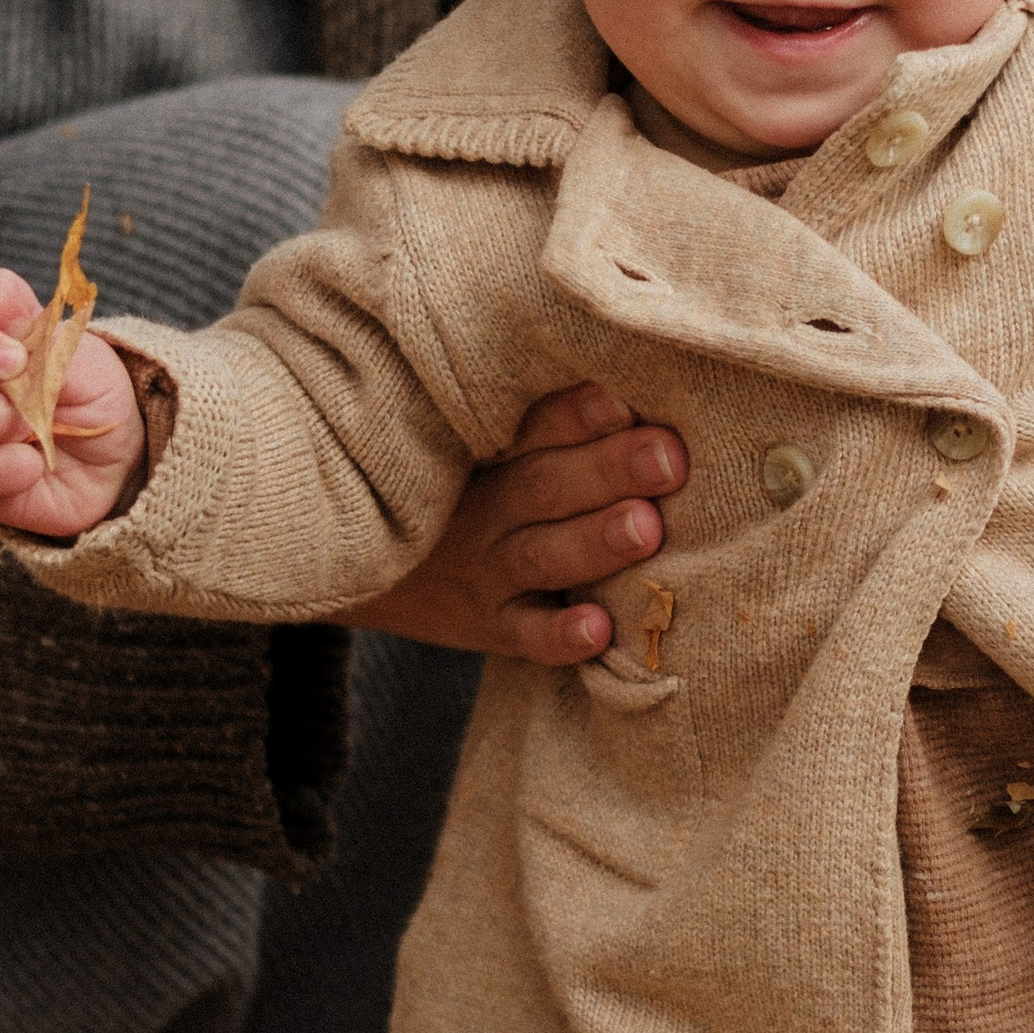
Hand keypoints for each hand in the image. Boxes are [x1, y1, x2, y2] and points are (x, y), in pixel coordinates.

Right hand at [0, 269, 142, 539]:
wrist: (120, 468)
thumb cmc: (99, 406)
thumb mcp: (92, 369)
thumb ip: (51, 350)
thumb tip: (15, 347)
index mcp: (12, 332)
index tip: (18, 323)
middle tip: (15, 366)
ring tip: (32, 428)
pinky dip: (9, 466)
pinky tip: (34, 466)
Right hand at [344, 382, 688, 667]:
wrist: (366, 564)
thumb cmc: (455, 491)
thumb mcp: (475, 447)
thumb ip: (545, 425)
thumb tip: (637, 395)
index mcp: (489, 453)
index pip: (532, 426)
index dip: (576, 414)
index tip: (623, 401)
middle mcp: (486, 508)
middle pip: (545, 485)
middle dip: (609, 470)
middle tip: (667, 459)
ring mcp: (487, 571)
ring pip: (542, 556)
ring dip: (595, 542)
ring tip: (645, 528)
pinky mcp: (490, 627)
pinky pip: (525, 637)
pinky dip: (559, 636)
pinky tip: (599, 630)